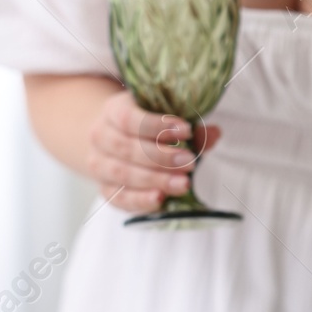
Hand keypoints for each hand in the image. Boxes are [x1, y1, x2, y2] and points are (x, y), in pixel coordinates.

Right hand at [86, 90, 221, 213]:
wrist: (115, 139)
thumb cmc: (146, 127)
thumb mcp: (164, 119)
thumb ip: (187, 128)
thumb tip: (213, 133)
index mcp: (113, 111)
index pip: (128, 118)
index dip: (157, 126)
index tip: (186, 130)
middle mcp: (99, 136)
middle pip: (126, 148)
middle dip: (161, 157)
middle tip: (189, 162)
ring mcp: (98, 165)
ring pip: (122, 174)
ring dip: (155, 180)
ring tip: (184, 183)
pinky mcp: (105, 189)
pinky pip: (120, 198)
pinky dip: (140, 200)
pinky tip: (161, 199)